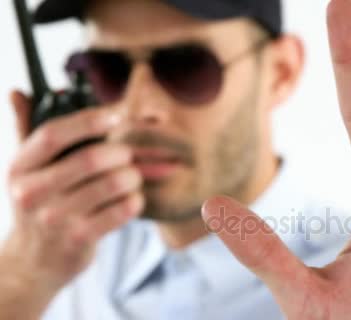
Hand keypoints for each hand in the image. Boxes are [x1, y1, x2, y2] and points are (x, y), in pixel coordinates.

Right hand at [1, 91, 142, 298]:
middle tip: (127, 155)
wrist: (32, 262)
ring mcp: (55, 218)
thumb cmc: (38, 205)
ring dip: (132, 176)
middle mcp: (32, 192)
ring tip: (131, 177)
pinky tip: (130, 200)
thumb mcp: (25, 170)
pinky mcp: (79, 239)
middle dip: (120, 152)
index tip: (116, 115)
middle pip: (91, 158)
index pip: (53, 133)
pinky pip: (123, 209)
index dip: (89, 120)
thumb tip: (16, 92)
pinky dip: (135, 200)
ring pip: (113, 183)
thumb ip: (24, 129)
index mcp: (20, 167)